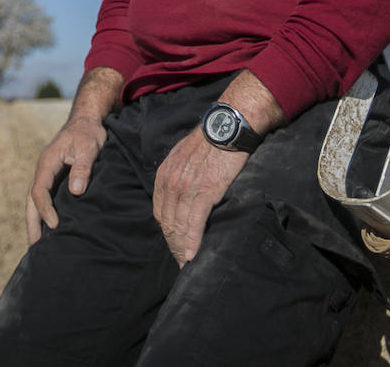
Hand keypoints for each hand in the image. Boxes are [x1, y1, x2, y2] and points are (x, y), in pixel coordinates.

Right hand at [26, 116, 106, 243]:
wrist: (86, 121)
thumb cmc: (88, 133)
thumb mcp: (88, 147)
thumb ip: (82, 168)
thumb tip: (75, 191)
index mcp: (47, 162)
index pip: (39, 190)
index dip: (45, 209)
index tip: (55, 225)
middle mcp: (43, 170)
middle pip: (31, 200)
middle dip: (32, 223)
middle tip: (34, 247)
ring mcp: (47, 175)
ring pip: (35, 201)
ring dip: (35, 221)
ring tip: (37, 244)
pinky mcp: (54, 178)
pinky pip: (44, 198)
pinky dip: (43, 214)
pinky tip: (49, 228)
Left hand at [153, 127, 247, 266]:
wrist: (229, 126)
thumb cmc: (211, 139)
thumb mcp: (185, 154)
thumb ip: (179, 174)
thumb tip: (183, 192)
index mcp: (164, 174)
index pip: (160, 211)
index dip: (166, 231)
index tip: (174, 244)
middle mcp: (171, 182)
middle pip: (167, 222)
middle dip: (172, 244)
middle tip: (179, 261)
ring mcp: (186, 188)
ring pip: (178, 226)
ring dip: (181, 247)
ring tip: (185, 263)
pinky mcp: (204, 192)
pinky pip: (194, 223)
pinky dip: (192, 242)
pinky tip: (192, 255)